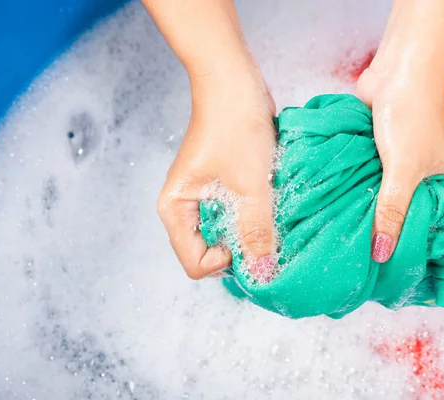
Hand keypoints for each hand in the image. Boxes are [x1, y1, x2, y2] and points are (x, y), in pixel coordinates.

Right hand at [157, 64, 276, 278]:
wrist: (236, 83)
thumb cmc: (234, 127)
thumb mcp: (250, 185)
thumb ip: (256, 232)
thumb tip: (263, 274)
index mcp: (175, 210)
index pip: (196, 263)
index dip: (226, 260)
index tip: (251, 237)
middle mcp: (184, 208)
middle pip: (210, 251)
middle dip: (241, 246)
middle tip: (266, 225)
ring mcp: (202, 197)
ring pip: (226, 232)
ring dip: (250, 228)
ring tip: (267, 207)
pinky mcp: (221, 186)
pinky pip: (236, 214)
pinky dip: (254, 213)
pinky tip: (268, 197)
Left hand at [357, 60, 443, 262]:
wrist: (398, 71)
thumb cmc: (413, 116)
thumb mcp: (403, 171)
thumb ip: (392, 212)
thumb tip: (381, 253)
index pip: (441, 229)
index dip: (424, 251)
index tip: (403, 276)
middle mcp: (431, 179)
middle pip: (411, 217)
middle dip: (393, 236)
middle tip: (372, 267)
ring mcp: (406, 168)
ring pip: (389, 201)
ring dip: (374, 216)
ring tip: (355, 249)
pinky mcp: (384, 157)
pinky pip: (374, 184)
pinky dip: (363, 196)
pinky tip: (346, 216)